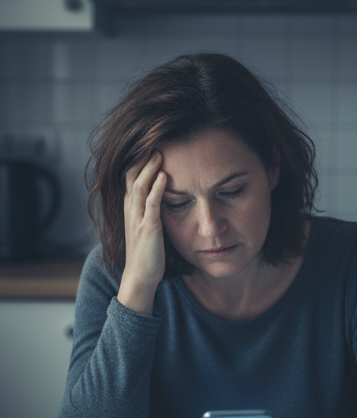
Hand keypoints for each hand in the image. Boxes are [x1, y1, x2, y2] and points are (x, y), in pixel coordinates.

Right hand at [117, 151, 167, 314]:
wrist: (141, 276)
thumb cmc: (148, 252)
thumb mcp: (148, 226)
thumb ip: (152, 210)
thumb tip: (162, 196)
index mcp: (131, 209)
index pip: (130, 179)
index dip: (137, 162)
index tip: (148, 146)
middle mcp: (131, 211)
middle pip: (132, 178)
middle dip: (141, 159)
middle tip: (153, 141)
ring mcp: (138, 219)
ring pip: (139, 187)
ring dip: (149, 169)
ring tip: (158, 153)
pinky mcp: (148, 228)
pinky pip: (151, 204)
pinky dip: (157, 189)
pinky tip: (164, 177)